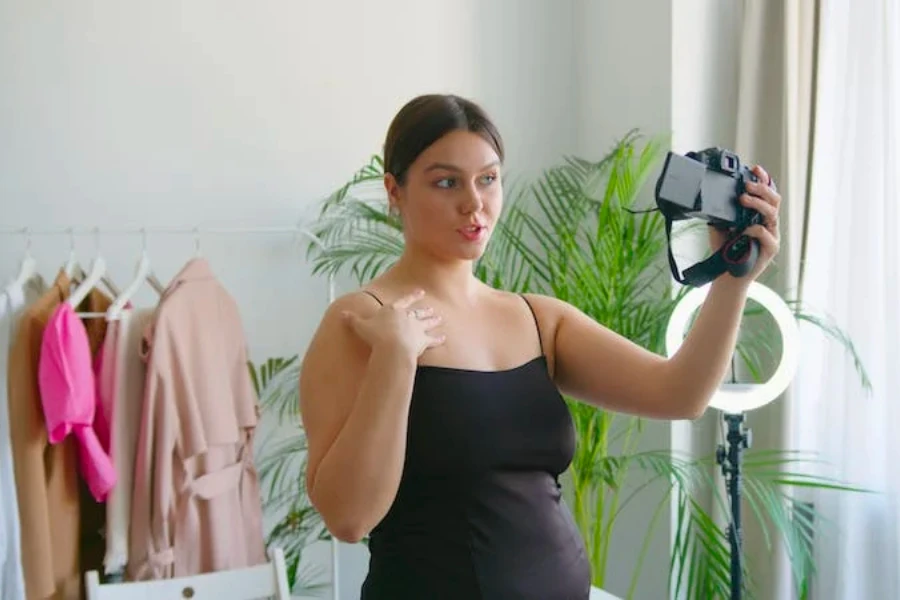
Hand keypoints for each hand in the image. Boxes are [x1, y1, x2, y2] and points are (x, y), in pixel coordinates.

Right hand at [341, 289, 444, 358]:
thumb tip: (342, 314)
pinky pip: (432, 340)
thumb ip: (353, 320)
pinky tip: (443, 338)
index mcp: (393, 310)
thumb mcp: (361, 327)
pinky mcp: (423, 341)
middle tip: (431, 309)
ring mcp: (417, 328)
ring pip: (427, 323)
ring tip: (439, 319)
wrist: (392, 348)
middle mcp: (407, 317)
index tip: (420, 292)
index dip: (412, 296)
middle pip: (418, 312)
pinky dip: (438, 339)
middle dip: (424, 310)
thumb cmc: (376, 336)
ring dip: (433, 321)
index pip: (404, 300)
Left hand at [708, 164, 781, 281]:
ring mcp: (772, 235)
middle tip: (746, 185)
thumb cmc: (725, 251)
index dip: (763, 180)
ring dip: (758, 203)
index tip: (756, 169)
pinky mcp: (771, 248)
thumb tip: (710, 197)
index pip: (765, 194)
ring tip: (743, 199)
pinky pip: (767, 234)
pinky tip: (745, 229)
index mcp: (758, 215)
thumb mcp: (719, 227)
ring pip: (772, 213)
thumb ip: (720, 213)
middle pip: (773, 199)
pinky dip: (756, 229)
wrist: (725, 275)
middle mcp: (768, 223)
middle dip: (761, 188)